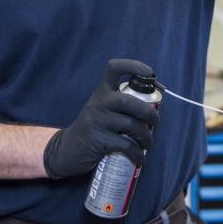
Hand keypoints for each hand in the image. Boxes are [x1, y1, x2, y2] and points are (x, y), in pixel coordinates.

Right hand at [43, 58, 159, 179]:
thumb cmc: (93, 128)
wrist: (66, 150)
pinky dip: (138, 153)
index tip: (148, 72)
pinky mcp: (98, 140)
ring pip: (131, 125)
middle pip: (129, 101)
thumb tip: (153, 108)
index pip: (114, 68)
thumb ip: (121, 105)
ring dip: (146, 136)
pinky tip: (140, 157)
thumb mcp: (101, 109)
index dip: (133, 66)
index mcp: (101, 92)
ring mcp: (97, 121)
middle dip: (149, 112)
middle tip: (156, 121)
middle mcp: (98, 103)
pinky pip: (126, 145)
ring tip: (148, 143)